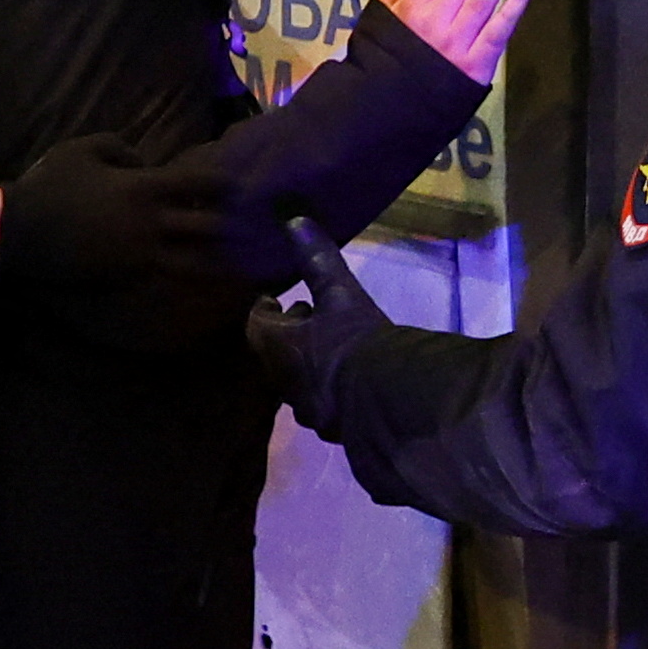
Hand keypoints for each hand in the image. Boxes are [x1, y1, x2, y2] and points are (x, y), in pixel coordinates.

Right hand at [0, 134, 222, 301]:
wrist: (18, 232)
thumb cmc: (51, 184)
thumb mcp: (83, 149)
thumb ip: (121, 147)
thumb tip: (143, 162)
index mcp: (143, 189)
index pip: (201, 185)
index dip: (225, 183)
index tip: (239, 184)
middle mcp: (150, 226)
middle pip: (208, 228)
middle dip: (230, 226)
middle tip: (246, 225)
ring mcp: (140, 256)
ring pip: (192, 262)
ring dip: (211, 258)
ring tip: (228, 258)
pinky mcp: (126, 278)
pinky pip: (162, 275)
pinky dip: (176, 271)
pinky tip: (184, 268)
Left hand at [246, 212, 395, 415]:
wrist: (390, 400)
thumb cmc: (358, 340)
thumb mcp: (340, 293)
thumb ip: (317, 259)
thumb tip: (294, 219)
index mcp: (278, 348)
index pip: (257, 325)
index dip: (265, 310)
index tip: (272, 299)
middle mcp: (285, 382)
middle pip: (275, 356)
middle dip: (288, 337)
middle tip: (304, 318)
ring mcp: (309, 409)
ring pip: (298, 381)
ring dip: (308, 363)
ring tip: (329, 347)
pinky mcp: (334, 429)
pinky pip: (323, 402)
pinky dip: (329, 386)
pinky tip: (351, 380)